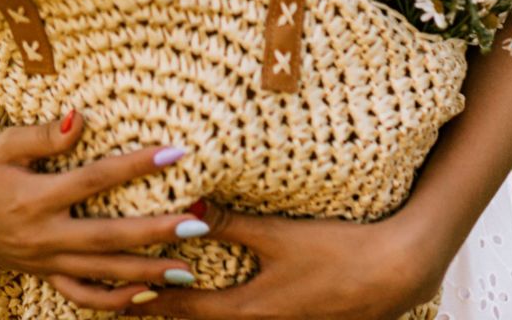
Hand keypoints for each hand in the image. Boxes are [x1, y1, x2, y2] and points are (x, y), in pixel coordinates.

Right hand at [0, 107, 206, 299]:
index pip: (95, 180)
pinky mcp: (45, 275)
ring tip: (187, 267)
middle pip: (108, 236)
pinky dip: (115, 300)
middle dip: (156, 232)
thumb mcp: (4, 145)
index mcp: (35, 197)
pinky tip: (149, 294)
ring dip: (147, 272)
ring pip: (102, 273)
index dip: (136, 165)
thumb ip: (44, 137)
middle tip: (198, 223)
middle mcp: (43, 235)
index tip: (175, 152)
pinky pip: (82, 296)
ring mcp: (45, 261)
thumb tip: (81, 118)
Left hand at [53, 203, 445, 319]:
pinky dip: (228, 314)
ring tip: (163, 308)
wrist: (396, 273)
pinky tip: (225, 304)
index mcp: (248, 308)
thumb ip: (232, 222)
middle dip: (164, 315)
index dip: (147, 304)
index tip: (115, 298)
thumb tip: (187, 203)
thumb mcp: (279, 234)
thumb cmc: (338, 251)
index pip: (184, 310)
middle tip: (126, 305)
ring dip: (196, 315)